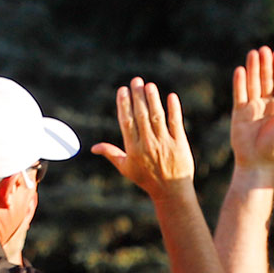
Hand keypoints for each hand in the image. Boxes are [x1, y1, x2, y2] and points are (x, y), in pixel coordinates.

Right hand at [93, 78, 194, 198]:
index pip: (127, 122)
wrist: (172, 192)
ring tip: (149, 85)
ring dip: (153, 99)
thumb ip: (111, 154)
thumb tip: (93, 148)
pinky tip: (171, 97)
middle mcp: (148, 144)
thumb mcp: (126, 168)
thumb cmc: (147, 180)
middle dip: (138, 96)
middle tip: (136, 80)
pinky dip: (174, 110)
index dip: (124, 104)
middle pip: (141, 115)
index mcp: (133, 149)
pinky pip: (176, 123)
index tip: (123, 90)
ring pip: (157, 117)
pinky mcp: (179, 144)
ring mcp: (165, 143)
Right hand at [230, 46, 273, 172]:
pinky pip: (239, 94)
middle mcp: (267, 103)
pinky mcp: (240, 112)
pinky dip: (240, 82)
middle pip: (266, 79)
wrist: (257, 163)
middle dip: (265, 65)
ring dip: (253, 69)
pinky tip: (240, 71)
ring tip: (252, 53)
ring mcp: (253, 106)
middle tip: (264, 50)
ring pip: (253, 83)